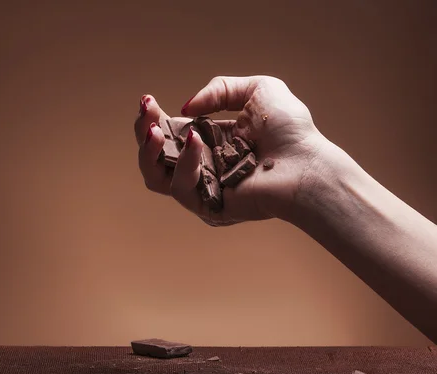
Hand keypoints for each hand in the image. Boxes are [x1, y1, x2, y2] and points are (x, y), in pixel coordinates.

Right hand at [134, 75, 331, 224]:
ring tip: (157, 130)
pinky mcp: (208, 206)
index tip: (148, 101)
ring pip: (156, 177)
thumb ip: (220, 89)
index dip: (153, 119)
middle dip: (144, 133)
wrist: (308, 164)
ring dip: (150, 151)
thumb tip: (187, 109)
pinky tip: (196, 142)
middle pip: (154, 157)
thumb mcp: (258, 90)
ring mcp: (203, 187)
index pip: (169, 133)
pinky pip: (181, 189)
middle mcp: (202, 165)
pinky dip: (184, 164)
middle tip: (147, 113)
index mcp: (210, 141)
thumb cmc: (291, 130)